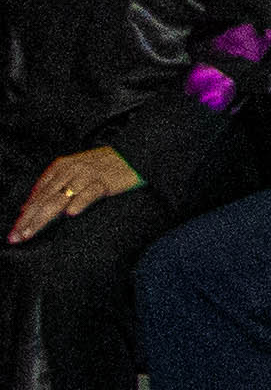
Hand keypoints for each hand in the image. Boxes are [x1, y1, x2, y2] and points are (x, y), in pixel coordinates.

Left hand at [12, 145, 141, 242]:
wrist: (135, 152)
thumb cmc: (104, 164)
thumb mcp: (75, 168)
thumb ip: (54, 185)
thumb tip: (29, 206)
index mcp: (61, 166)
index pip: (37, 194)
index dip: (24, 214)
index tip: (15, 232)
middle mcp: (70, 170)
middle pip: (44, 199)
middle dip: (27, 220)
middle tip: (16, 237)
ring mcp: (87, 175)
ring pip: (59, 199)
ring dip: (42, 218)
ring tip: (31, 233)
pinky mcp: (105, 181)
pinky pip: (90, 193)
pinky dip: (80, 202)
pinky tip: (71, 213)